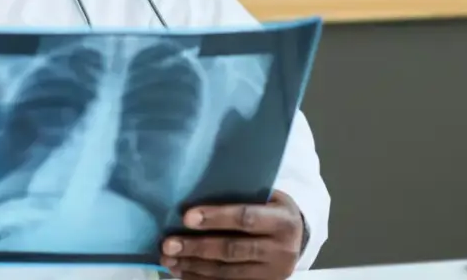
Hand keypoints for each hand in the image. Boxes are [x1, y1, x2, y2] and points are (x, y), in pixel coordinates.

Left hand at [160, 190, 303, 279]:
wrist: (298, 238)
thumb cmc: (272, 209)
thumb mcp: (266, 197)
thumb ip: (240, 197)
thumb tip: (195, 194)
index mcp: (283, 221)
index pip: (246, 218)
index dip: (216, 218)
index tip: (186, 217)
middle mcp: (281, 250)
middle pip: (233, 250)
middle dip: (197, 248)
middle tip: (168, 245)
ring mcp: (273, 274)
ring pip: (227, 273)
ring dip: (193, 266)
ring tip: (168, 260)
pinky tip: (182, 273)